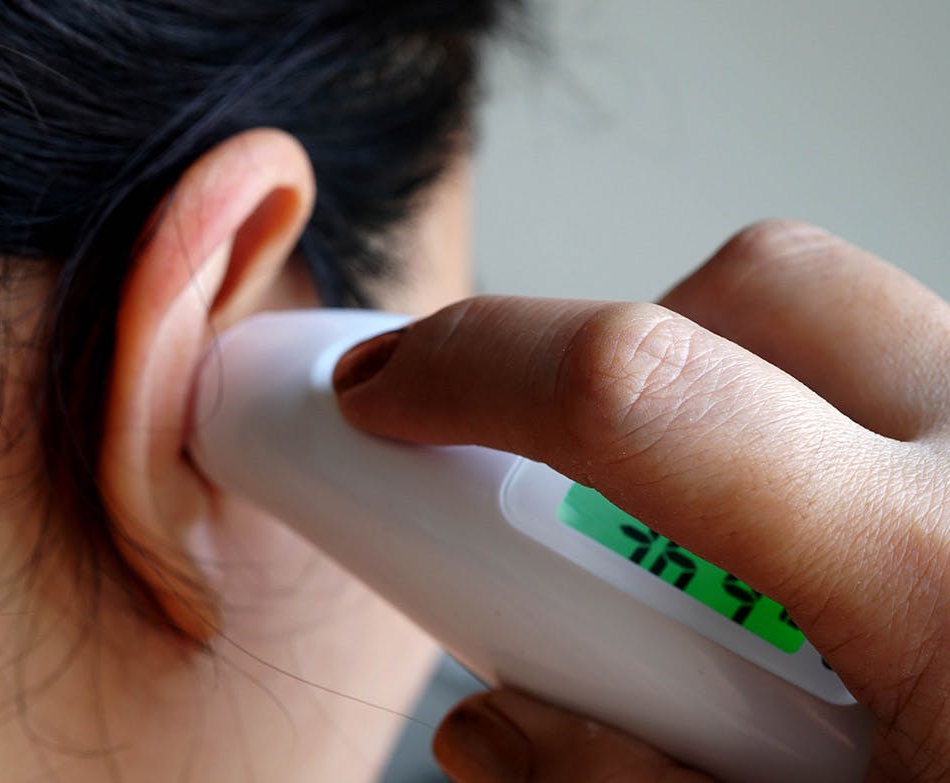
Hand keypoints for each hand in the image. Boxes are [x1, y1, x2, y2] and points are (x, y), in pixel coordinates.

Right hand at [334, 220, 949, 781]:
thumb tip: (488, 724)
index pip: (645, 391)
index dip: (476, 365)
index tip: (387, 389)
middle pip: (761, 294)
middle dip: (617, 362)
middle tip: (574, 490)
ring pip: (847, 316)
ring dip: (728, 393)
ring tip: (729, 545)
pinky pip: (916, 370)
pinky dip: (825, 426)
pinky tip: (831, 551)